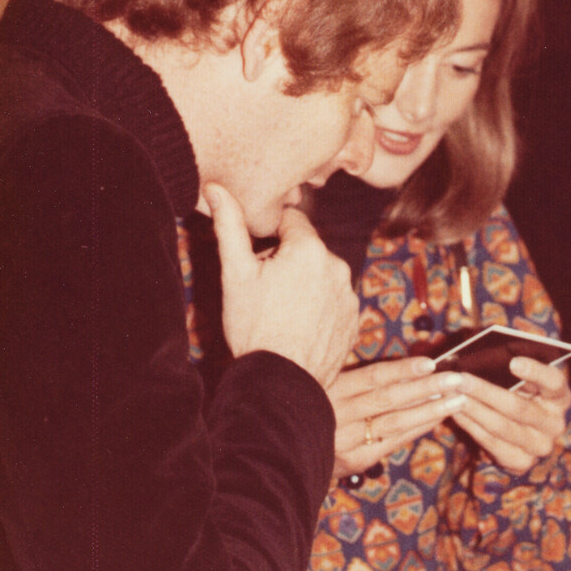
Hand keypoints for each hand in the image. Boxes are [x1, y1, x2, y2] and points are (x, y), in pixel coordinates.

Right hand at [205, 182, 357, 388]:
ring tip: (282, 315)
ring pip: (322, 276)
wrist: (280, 381)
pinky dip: (320, 309)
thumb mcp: (235, 274)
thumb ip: (229, 226)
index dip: (271, 240)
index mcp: (310, 248)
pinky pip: (334, 302)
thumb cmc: (253, 326)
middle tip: (267, 293)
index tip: (260, 264)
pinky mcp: (355, 320)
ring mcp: (350, 295)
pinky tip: (299, 327)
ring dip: (306, 286)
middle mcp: (338, 266)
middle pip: (308, 250)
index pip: (291, 222)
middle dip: (289, 263)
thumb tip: (216, 188)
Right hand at [329, 357, 467, 477]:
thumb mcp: (328, 385)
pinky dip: (417, 428)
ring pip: (394, 422)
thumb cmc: (317, 407)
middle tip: (455, 379)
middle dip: (426, 388)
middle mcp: (338, 414)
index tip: (431, 362)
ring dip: (429, 410)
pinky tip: (437, 418)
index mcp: (331, 388)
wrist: (290, 453)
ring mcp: (347, 440)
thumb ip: (360, 376)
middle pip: (389, 399)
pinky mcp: (356, 460)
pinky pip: (393, 441)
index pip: (373, 377)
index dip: (403, 369)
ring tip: (457, 399)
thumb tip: (406, 366)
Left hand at [450, 356, 570, 473]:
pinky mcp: (522, 462)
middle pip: (519, 407)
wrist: (524, 432)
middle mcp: (554, 423)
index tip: (513, 362)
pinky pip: (492, 444)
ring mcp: (540, 446)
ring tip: (452, 396)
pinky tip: (455, 414)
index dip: (535, 372)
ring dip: (474, 410)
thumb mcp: (523, 380)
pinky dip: (471, 427)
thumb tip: (482, 355)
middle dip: (485, 392)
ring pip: (502, 427)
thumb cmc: (520, 393)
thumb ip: (511, 368)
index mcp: (560, 397)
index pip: (554, 382)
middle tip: (460, 379)